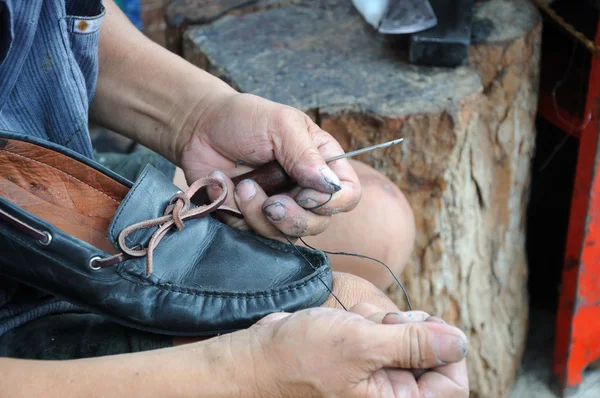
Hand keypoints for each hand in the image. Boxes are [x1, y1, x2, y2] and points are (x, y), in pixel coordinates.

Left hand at [178, 92, 360, 240]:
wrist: (200, 128)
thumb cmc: (244, 118)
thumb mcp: (280, 124)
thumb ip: (305, 154)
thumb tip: (329, 186)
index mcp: (321, 163)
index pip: (348, 194)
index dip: (332, 203)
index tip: (303, 193)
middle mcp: (305, 189)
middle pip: (320, 223)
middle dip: (294, 218)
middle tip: (271, 203)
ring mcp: (280, 207)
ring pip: (286, 235)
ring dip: (261, 216)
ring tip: (242, 187)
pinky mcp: (252, 220)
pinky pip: (255, 237)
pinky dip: (240, 219)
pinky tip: (229, 193)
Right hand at [234, 303, 468, 397]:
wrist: (260, 357)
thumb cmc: (303, 358)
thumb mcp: (362, 345)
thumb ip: (414, 344)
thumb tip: (459, 342)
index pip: (452, 384)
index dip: (447, 350)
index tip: (427, 325)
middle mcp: (388, 395)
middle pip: (432, 360)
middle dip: (411, 331)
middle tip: (384, 324)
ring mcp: (376, 379)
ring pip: (408, 343)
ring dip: (388, 324)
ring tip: (360, 323)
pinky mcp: (364, 362)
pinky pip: (386, 338)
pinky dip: (374, 323)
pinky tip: (351, 322)